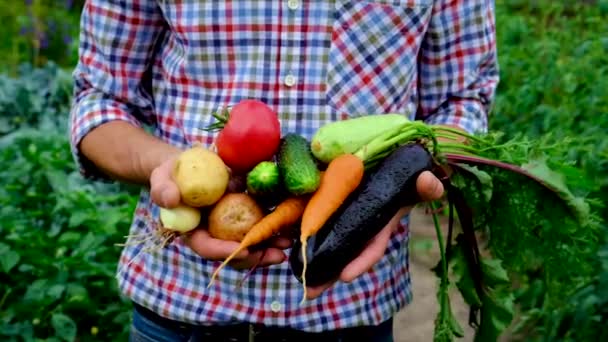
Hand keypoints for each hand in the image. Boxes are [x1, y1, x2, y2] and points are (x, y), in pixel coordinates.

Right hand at [149, 156, 289, 269]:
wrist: (187, 165)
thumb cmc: (171, 174)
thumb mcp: (161, 178)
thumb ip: (163, 189)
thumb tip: (172, 199)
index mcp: (193, 232)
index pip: (207, 247)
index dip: (224, 251)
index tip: (242, 250)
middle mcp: (214, 234)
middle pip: (234, 252)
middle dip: (256, 256)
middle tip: (276, 255)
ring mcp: (230, 226)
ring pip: (251, 242)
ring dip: (270, 245)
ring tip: (288, 244)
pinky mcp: (243, 214)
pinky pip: (259, 223)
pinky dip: (274, 225)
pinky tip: (291, 224)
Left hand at [304, 170, 444, 298]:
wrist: (391, 163)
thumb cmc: (405, 176)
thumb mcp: (417, 182)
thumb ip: (425, 185)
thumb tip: (427, 181)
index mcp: (382, 224)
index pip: (373, 246)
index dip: (362, 261)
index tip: (346, 276)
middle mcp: (363, 226)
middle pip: (347, 254)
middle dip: (330, 274)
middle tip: (310, 292)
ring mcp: (347, 218)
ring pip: (330, 243)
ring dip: (315, 261)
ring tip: (298, 280)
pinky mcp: (333, 207)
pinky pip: (319, 222)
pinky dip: (306, 234)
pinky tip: (290, 246)